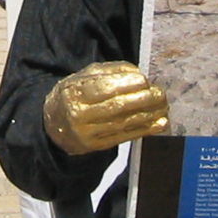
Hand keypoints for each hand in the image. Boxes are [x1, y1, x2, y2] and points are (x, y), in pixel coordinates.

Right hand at [42, 61, 167, 155]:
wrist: (54, 123)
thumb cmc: (74, 94)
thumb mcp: (83, 77)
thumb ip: (109, 71)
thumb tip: (136, 73)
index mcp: (74, 92)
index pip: (102, 88)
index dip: (125, 84)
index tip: (145, 80)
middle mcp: (78, 114)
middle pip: (115, 107)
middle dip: (141, 100)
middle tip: (160, 94)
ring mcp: (87, 133)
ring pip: (122, 123)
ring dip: (147, 116)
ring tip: (164, 108)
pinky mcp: (96, 146)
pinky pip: (124, 137)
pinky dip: (144, 130)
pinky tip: (159, 124)